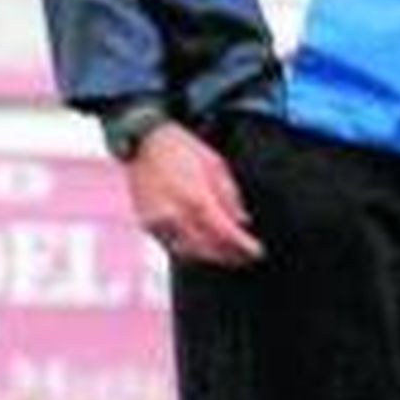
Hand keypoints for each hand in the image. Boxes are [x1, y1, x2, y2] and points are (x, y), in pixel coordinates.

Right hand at [125, 122, 263, 267]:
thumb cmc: (179, 148)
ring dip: (210, 256)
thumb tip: (241, 220)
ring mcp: (159, 222)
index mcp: (196, 197)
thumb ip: (229, 195)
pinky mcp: (148, 224)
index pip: (225, 232)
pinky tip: (202, 248)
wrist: (143, 141)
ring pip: (189, 252)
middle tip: (245, 257)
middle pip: (208, 248)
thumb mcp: (215, 164)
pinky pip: (172, 246)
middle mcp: (176, 214)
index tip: (256, 252)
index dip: (243, 246)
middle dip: (229, 256)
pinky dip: (189, 251)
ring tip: (226, 255)